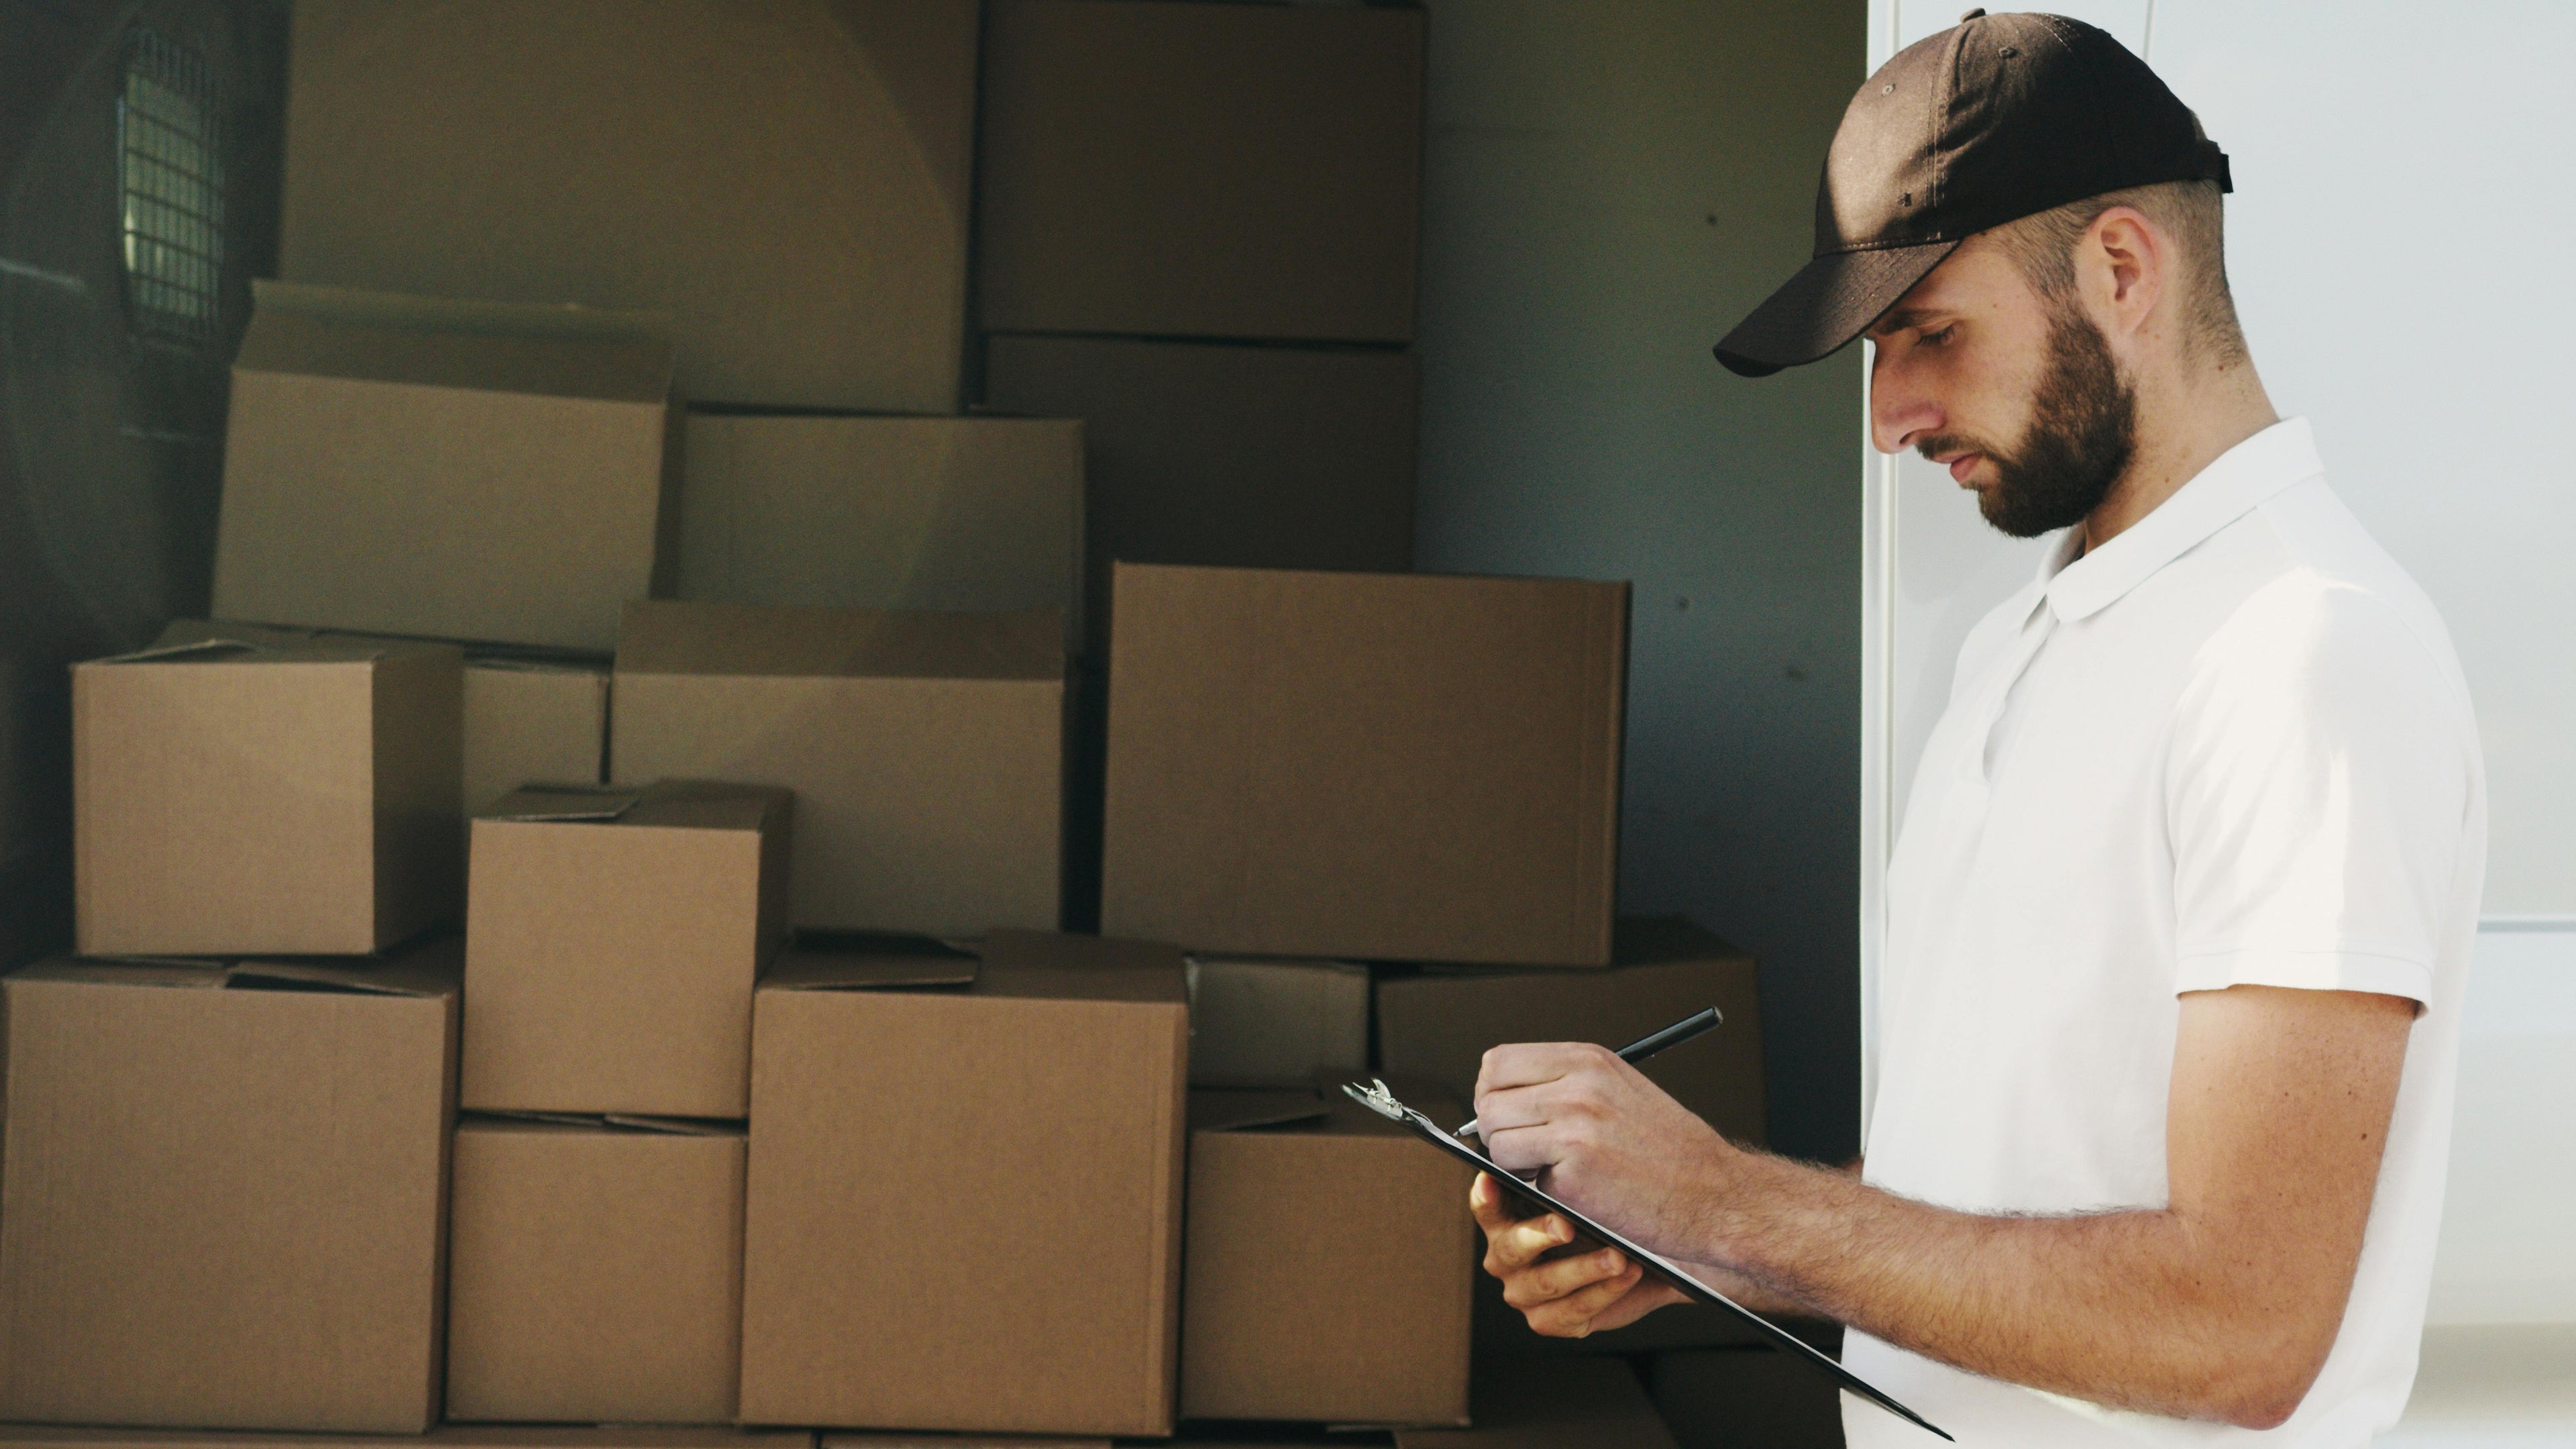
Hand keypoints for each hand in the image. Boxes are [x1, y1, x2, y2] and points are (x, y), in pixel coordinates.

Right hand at [1469, 1172, 1687, 1336]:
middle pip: (1511, 1247)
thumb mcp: (1586, 1196)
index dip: (1487, 1196)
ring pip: (1546, 1283)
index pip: (1486, 1205)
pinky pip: (1573, 1310)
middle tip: (1568, 1225)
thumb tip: (1571, 1155)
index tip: (1492, 1180)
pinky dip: (1604, 1292)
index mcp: (1504, 1219)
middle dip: (1540, 1234)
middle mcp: (1506, 1258)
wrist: (1639, 1259)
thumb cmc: (1602, 1218)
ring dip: (1585, 1268)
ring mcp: (1523, 1292)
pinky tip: (1629, 1274)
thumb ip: (1569, 1183)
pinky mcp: (1547, 1320)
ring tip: (1619, 1256)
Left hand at [1473, 1041, 1736, 1260]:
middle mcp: (1578, 1085)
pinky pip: (1518, 1177)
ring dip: (1513, 1163)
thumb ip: (1566, 1083)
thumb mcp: (1620, 1090)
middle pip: (1487, 1100)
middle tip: (1526, 1151)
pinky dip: (1539, 1189)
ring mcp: (1573, 1127)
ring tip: (1554, 1170)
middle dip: (1496, 1131)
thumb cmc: (1672, 1151)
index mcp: (1588, 1059)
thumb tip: (1502, 1093)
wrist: (1716, 1195)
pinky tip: (1577, 1189)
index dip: (1493, 1093)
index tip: (1508, 1115)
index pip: (1497, 1062)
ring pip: (1495, 1139)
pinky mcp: (1572, 1172)